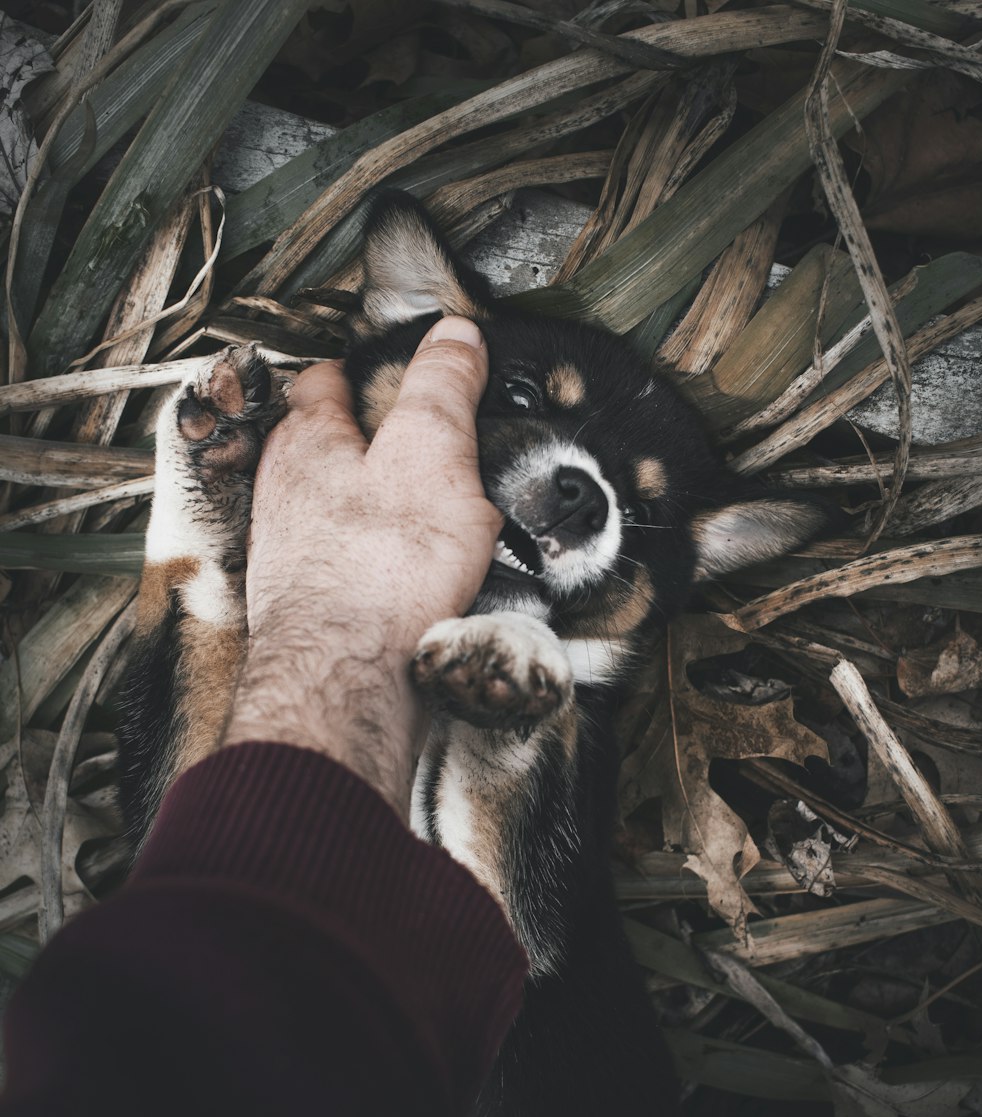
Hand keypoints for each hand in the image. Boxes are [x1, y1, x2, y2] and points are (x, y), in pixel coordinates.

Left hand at [225, 318, 498, 818]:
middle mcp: (287, 494)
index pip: (323, 382)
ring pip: (332, 510)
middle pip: (321, 447)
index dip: (356, 369)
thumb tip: (456, 336)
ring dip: (369, 507)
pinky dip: (375, 562)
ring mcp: (294, 555)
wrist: (349, 678)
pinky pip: (346, 565)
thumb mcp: (432, 452)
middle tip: (407, 441)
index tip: (381, 367)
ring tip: (419, 513)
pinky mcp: (313, 607)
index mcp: (309, 443)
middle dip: (361, 441)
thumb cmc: (381, 569)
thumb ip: (443, 390)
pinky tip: (408, 578)